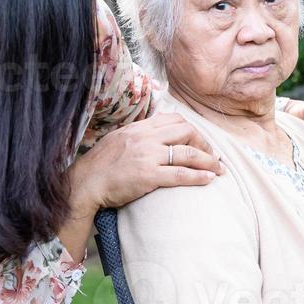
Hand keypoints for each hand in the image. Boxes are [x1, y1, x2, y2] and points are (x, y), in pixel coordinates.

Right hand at [70, 113, 223, 211]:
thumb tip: (157, 136)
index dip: (192, 130)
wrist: (84, 183)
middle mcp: (146, 137)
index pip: (175, 120)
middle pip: (186, 131)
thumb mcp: (119, 140)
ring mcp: (148, 155)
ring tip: (219, 170)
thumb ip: (139, 136)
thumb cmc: (100, 166)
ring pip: (188, 152)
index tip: (199, 142)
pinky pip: (180, 173)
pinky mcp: (148, 175)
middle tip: (212, 156)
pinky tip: (209, 179)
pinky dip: (199, 176)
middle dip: (204, 143)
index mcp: (139, 128)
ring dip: (208, 161)